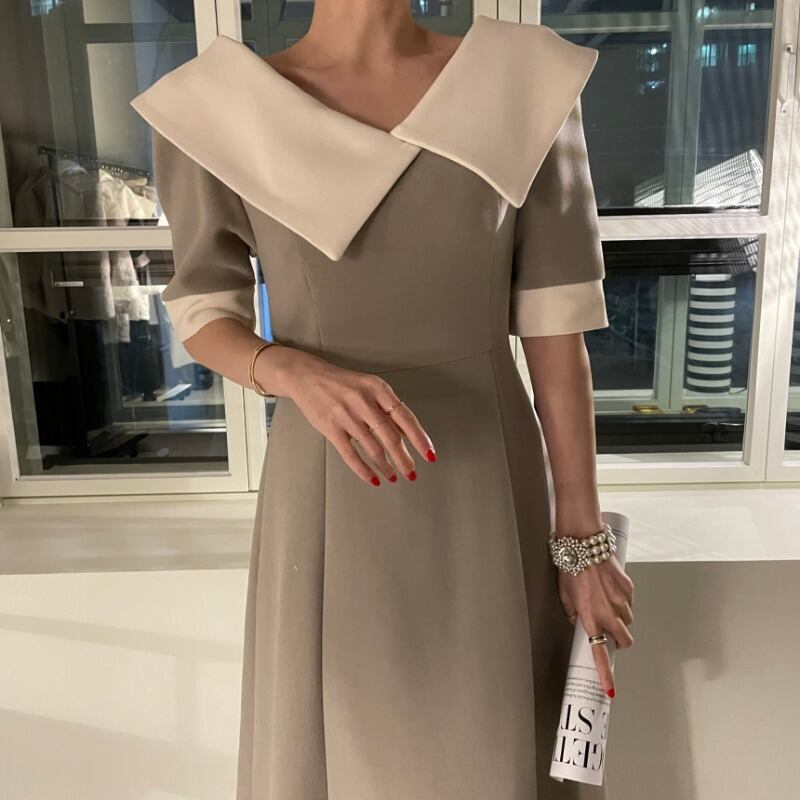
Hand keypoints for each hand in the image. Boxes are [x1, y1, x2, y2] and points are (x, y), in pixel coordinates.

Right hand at [273, 347, 435, 485]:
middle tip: (412, 473)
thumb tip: (407, 435)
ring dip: (385, 466)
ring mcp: (346, 415)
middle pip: (390, 437)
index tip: (429, 454)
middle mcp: (364, 401)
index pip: (405, 418)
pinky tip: (372, 478)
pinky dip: (363, 469)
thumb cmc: (342, 383)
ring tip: (393, 477)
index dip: (419, 439)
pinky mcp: (331, 428)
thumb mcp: (369, 387)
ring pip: (372, 448)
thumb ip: (387, 408)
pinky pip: (350, 454)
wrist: (307, 376)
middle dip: (403, 459)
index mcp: (378, 389)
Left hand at [557, 553, 634, 697]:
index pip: (599, 653)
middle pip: (625, 640)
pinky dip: (623, 599)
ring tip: (605, 598)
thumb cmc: (570, 566)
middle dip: (620, 639)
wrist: (583, 544)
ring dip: (619, 615)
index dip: (605, 674)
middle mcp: (608, 613)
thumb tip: (579, 621)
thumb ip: (573, 612)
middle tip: (609, 629)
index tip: (610, 690)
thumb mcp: (564, 593)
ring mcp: (622, 601)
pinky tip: (610, 586)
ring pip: (628, 620)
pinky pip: (629, 601)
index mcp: (590, 618)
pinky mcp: (629, 588)